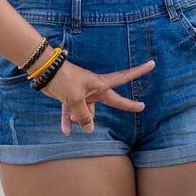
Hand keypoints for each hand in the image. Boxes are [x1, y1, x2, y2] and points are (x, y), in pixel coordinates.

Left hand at [40, 58, 154, 134]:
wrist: (44, 71)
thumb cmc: (63, 80)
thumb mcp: (75, 100)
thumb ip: (84, 116)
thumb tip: (90, 128)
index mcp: (99, 84)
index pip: (124, 78)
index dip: (138, 72)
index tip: (151, 64)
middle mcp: (93, 88)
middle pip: (111, 100)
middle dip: (124, 104)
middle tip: (141, 106)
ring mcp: (82, 93)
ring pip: (86, 111)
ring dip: (79, 117)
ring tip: (71, 121)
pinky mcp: (69, 96)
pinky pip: (71, 112)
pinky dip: (68, 120)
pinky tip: (65, 131)